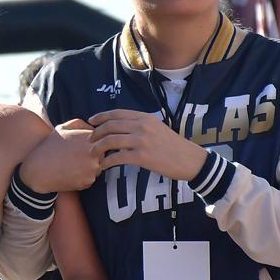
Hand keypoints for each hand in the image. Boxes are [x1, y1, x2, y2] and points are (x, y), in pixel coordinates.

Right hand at [18, 119, 102, 191]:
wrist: (38, 170)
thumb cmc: (49, 147)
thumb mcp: (62, 129)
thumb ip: (80, 124)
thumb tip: (93, 126)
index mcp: (89, 138)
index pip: (105, 139)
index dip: (96, 143)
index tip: (85, 145)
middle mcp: (94, 153)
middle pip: (105, 154)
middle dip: (96, 155)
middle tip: (79, 156)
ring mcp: (92, 168)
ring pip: (99, 167)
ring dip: (90, 167)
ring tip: (73, 164)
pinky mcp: (88, 181)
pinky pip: (91, 178)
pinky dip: (83, 177)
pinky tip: (70, 173)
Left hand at [89, 109, 207, 180]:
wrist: (190, 159)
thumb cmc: (173, 145)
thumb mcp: (157, 127)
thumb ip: (140, 124)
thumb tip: (121, 126)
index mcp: (145, 117)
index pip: (117, 113)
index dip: (101, 116)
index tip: (91, 121)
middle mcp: (142, 126)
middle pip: (110, 126)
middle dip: (96, 133)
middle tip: (89, 141)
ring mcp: (142, 141)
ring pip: (111, 141)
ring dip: (98, 148)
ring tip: (93, 154)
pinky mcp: (143, 156)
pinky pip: (118, 158)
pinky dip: (107, 162)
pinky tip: (103, 166)